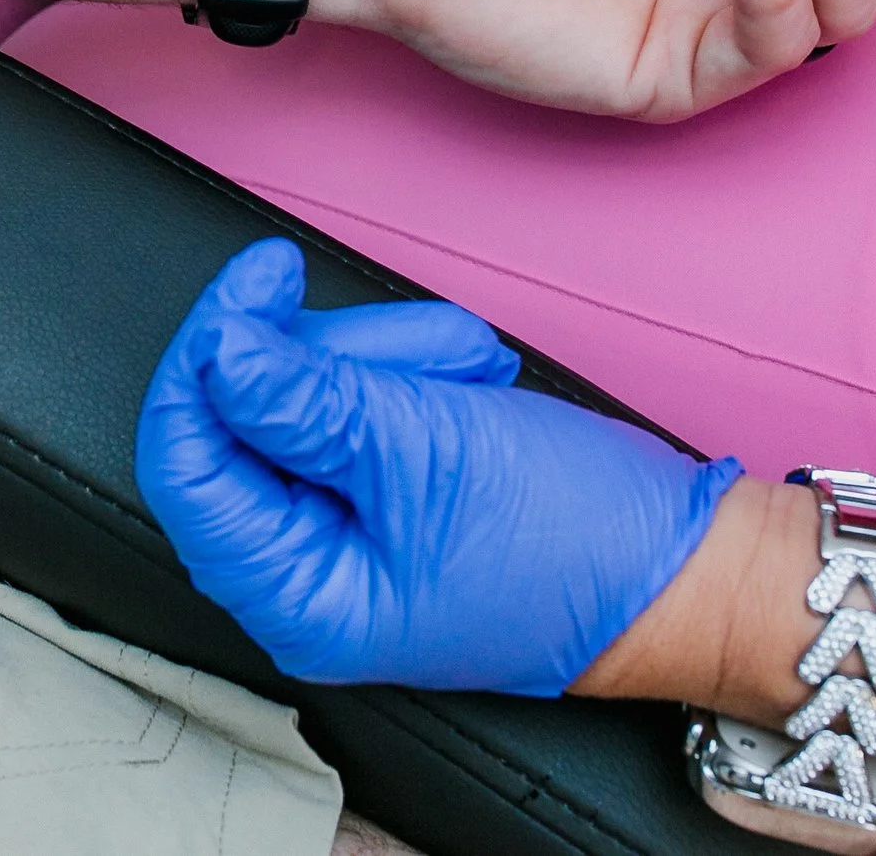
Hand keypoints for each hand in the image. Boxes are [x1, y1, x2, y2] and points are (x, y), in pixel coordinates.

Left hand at [136, 238, 741, 693]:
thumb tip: (215, 350)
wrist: (690, 564)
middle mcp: (306, 573)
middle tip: (421, 357)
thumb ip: (303, 398)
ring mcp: (348, 531)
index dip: (209, 357)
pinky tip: (473, 393)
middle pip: (249, 416)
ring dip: (393, 364)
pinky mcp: (389, 492)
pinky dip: (416, 380)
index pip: (185, 461)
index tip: (256, 282)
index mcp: (295, 593)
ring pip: (310, 396)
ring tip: (469, 382)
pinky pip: (362, 406)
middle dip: (340, 362)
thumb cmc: (576, 543)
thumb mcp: (424, 447)